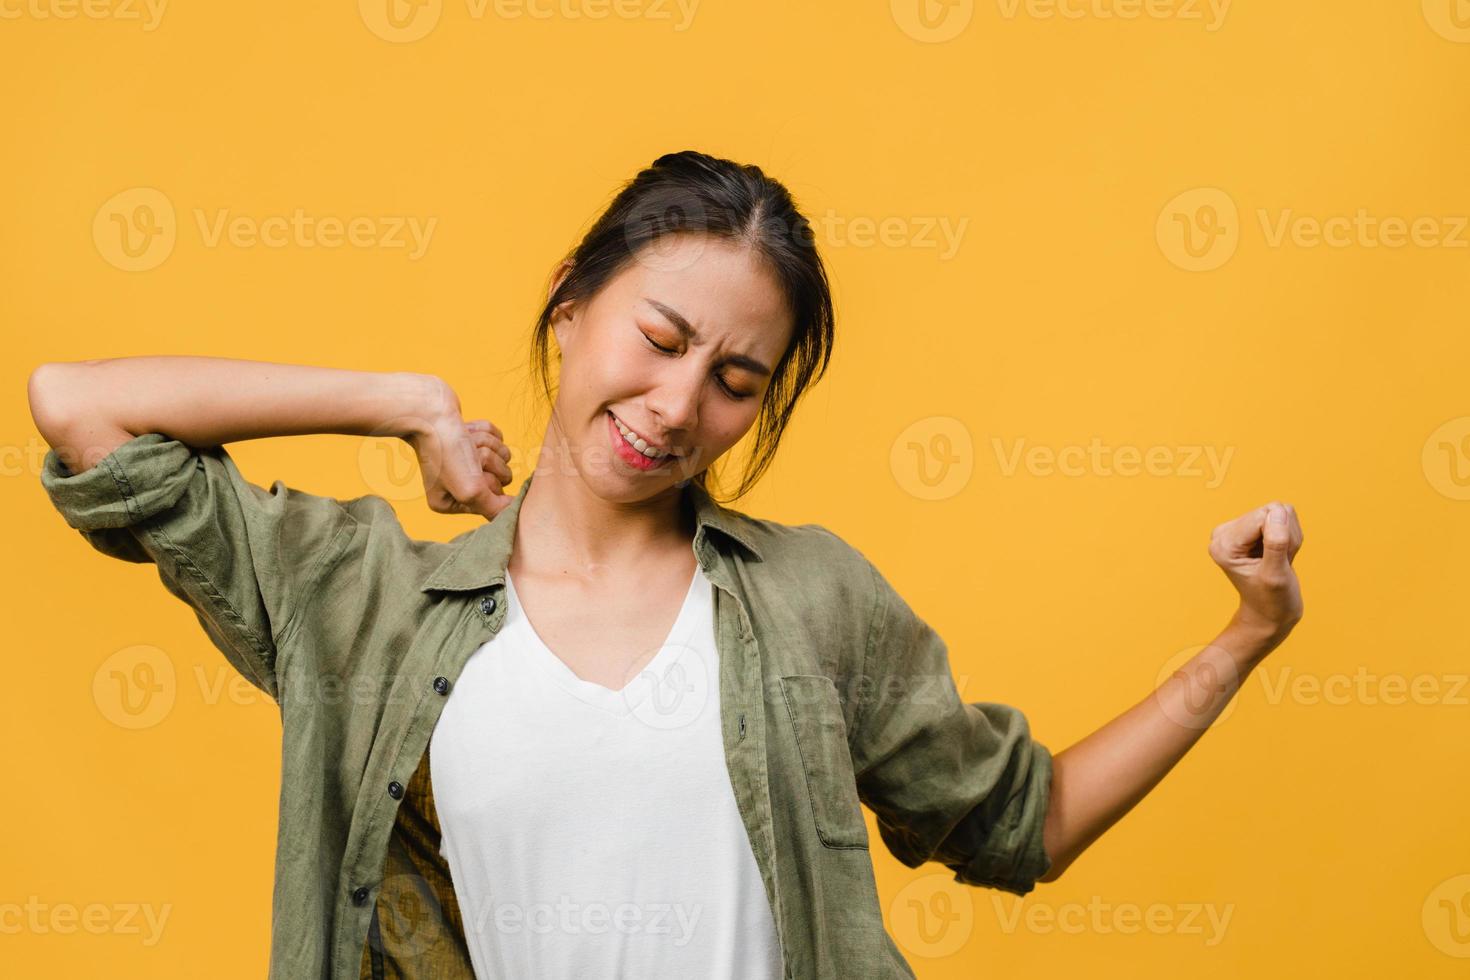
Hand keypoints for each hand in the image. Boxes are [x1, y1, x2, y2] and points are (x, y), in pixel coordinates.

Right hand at [405, 387, 513, 519]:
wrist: (430, 410)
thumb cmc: (447, 451)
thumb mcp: (471, 490)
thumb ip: (495, 508)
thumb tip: (514, 510)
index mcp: (449, 502)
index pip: (492, 501)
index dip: (489, 483)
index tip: (472, 473)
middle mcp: (455, 483)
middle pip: (500, 478)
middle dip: (489, 462)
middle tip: (467, 455)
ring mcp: (462, 460)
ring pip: (501, 456)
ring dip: (487, 444)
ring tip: (465, 440)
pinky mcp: (470, 438)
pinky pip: (497, 438)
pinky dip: (486, 431)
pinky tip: (466, 429)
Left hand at [1208, 501, 1304, 649]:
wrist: (1270, 614)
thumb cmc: (1271, 601)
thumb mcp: (1275, 575)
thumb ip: (1276, 543)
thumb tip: (1278, 511)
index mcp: (1223, 543)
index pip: (1263, 516)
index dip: (1281, 537)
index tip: (1277, 562)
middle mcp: (1225, 533)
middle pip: (1271, 511)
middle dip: (1285, 537)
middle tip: (1280, 563)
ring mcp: (1238, 529)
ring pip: (1280, 512)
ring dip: (1289, 538)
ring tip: (1280, 561)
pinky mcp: (1251, 528)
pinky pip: (1283, 516)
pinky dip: (1290, 538)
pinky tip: (1281, 556)